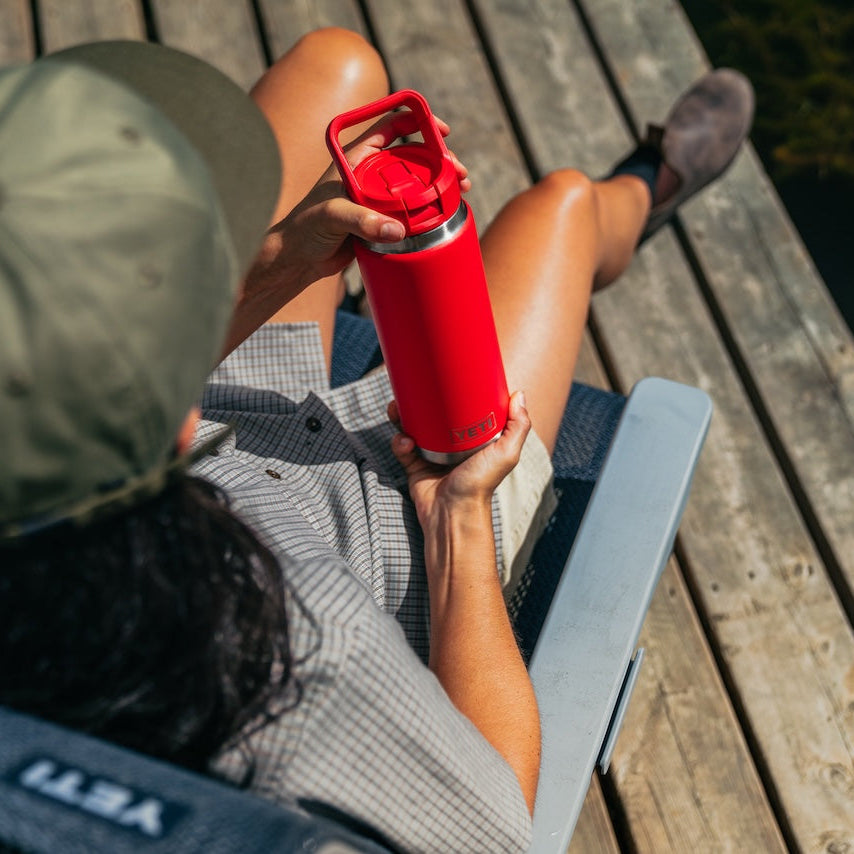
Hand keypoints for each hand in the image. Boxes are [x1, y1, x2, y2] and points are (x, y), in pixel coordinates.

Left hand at [224, 110, 469, 357]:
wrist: (297, 260)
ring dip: (440, 185)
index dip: (418, 121)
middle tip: (459, 174)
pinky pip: (412, 211)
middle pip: (413, 156)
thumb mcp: (332, 217)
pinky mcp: (382, 221)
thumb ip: (362, 221)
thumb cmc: (304, 230)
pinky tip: (446, 213)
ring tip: (461, 193)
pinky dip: (431, 210)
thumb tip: (397, 231)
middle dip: (440, 160)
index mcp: (355, 159)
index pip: (390, 127)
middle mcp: (369, 174)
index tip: (442, 131)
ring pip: (416, 184)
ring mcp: (377, 197)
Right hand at [390, 391, 530, 527]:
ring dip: (402, 415)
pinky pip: (402, 446)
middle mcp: (453, 444)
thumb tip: (518, 394)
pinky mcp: (415, 465)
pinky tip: (404, 440)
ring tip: (396, 408)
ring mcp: (432, 453)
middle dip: (420, 399)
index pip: (465, 408)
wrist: (452, 514)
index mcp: (474, 438)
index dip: (455, 391)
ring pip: (413, 426)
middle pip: (434, 413)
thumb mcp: (506, 454)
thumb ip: (518, 427)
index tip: (446, 374)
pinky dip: (399, 442)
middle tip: (410, 388)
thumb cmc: (481, 486)